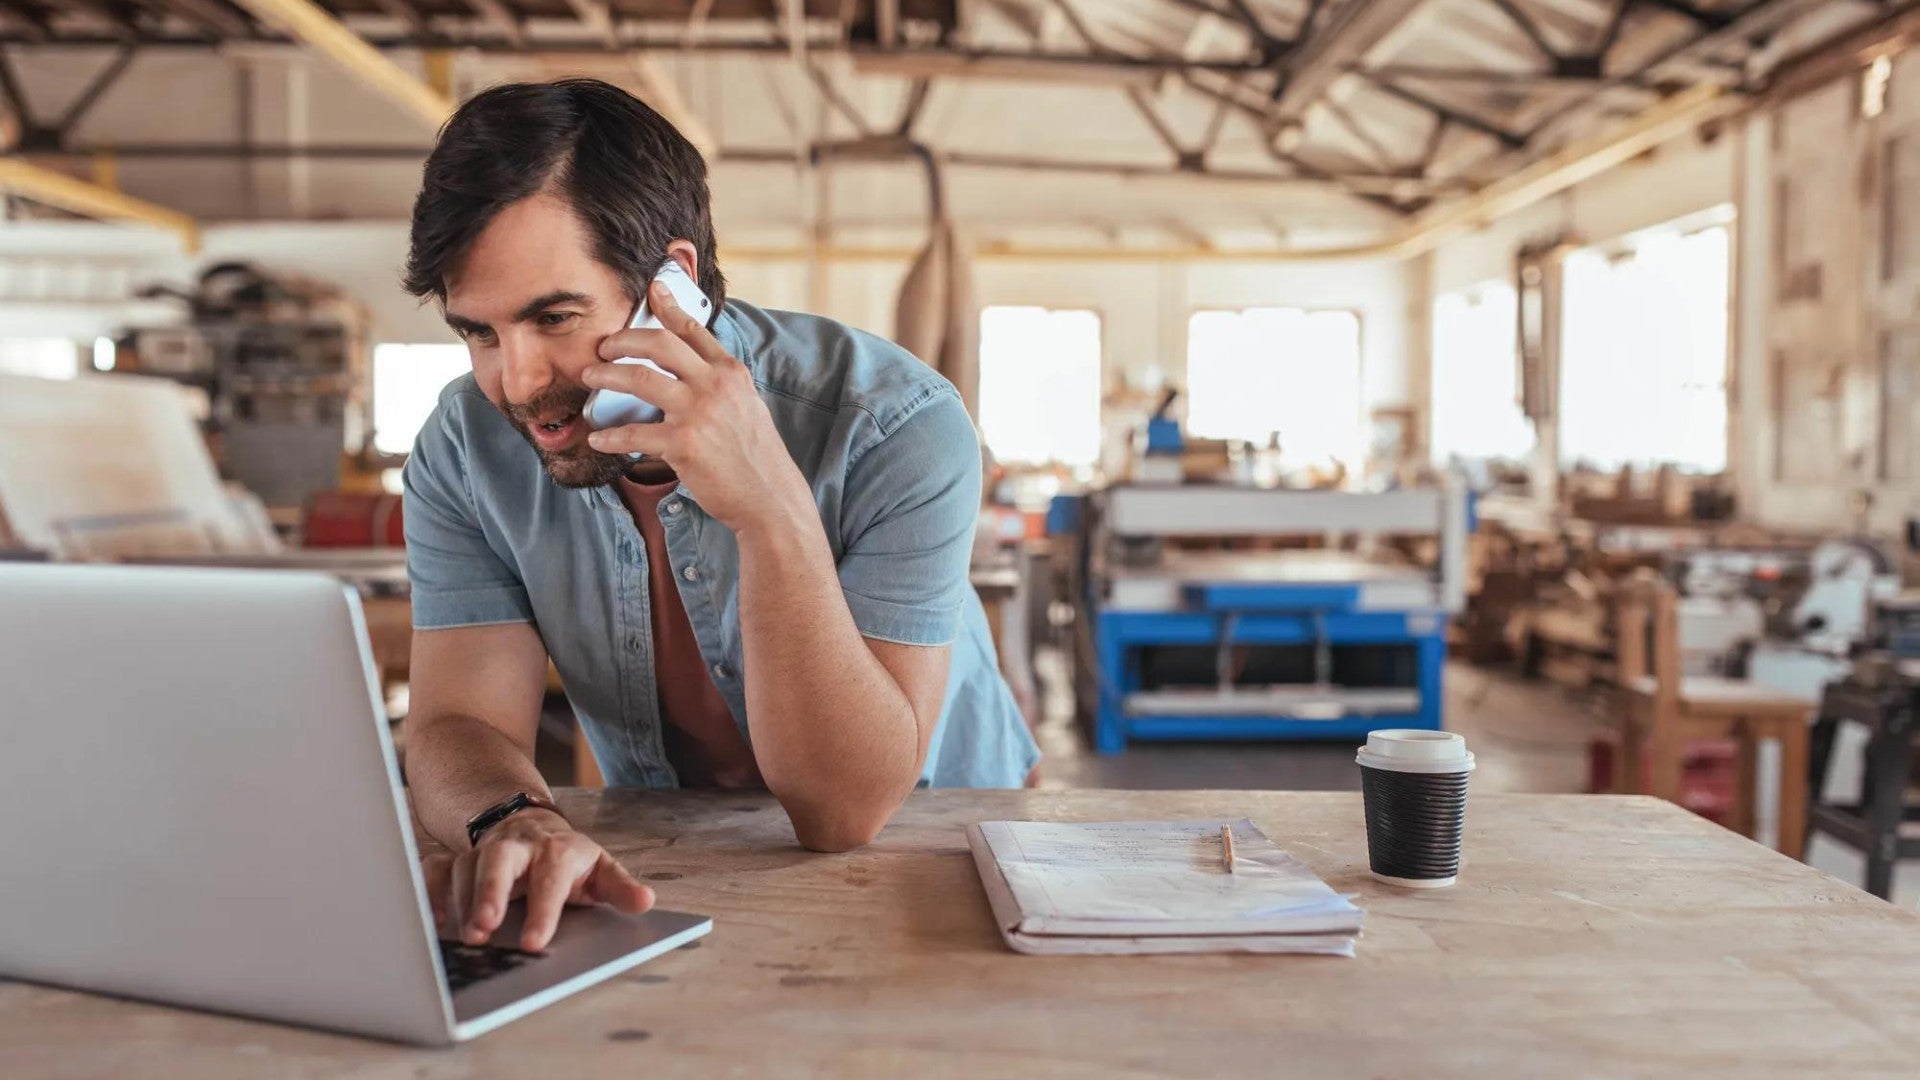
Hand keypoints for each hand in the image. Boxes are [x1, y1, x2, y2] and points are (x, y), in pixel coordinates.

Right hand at [420, 808, 653, 951]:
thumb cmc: (567, 859)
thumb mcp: (600, 870)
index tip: (535, 943)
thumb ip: (620, 888)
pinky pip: (436, 868)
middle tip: (485, 928)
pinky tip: (434, 920)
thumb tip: (646, 902)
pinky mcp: (458, 858)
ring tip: (466, 937)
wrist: (531, 825)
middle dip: (490, 891)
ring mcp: (484, 851)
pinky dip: (430, 891)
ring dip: (461, 901)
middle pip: (499, 860)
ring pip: (464, 866)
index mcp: (557, 851)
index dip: (543, 909)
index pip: (551, 877)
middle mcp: (517, 847)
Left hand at [581, 279, 811, 533]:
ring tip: (591, 378)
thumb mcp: (747, 407)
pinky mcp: (684, 444)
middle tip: (603, 347)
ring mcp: (698, 413)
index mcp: (730, 373)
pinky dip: (611, 436)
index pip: (694, 330)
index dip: (669, 307)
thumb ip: (721, 384)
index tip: (653, 290)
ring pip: (640, 378)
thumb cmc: (756, 457)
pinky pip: (634, 433)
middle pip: (659, 344)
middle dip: (623, 340)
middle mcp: (714, 385)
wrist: (770, 498)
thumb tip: (694, 371)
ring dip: (607, 376)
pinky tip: (599, 438)